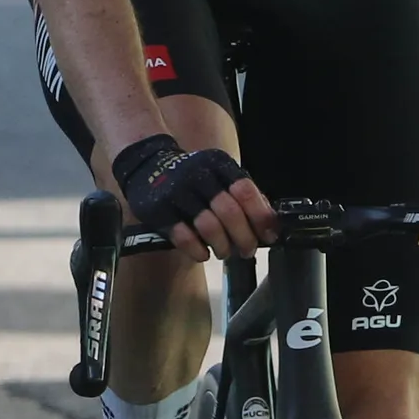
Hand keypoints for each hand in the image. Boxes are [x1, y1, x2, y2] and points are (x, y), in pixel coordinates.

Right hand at [113, 131, 276, 257]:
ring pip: (209, 226)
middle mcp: (198, 176)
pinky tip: (203, 253)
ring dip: (222, 245)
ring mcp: (177, 193)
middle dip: (244, 237)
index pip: (246, 190)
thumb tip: (271, 223)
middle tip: (247, 250)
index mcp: (218, 165)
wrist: (147, 166)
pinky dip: (197, 250)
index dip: (260, 216)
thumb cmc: (193, 177)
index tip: (268, 235)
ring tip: (225, 252)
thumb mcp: (219, 174)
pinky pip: (184, 237)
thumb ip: (243, 194)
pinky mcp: (159, 211)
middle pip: (230, 211)